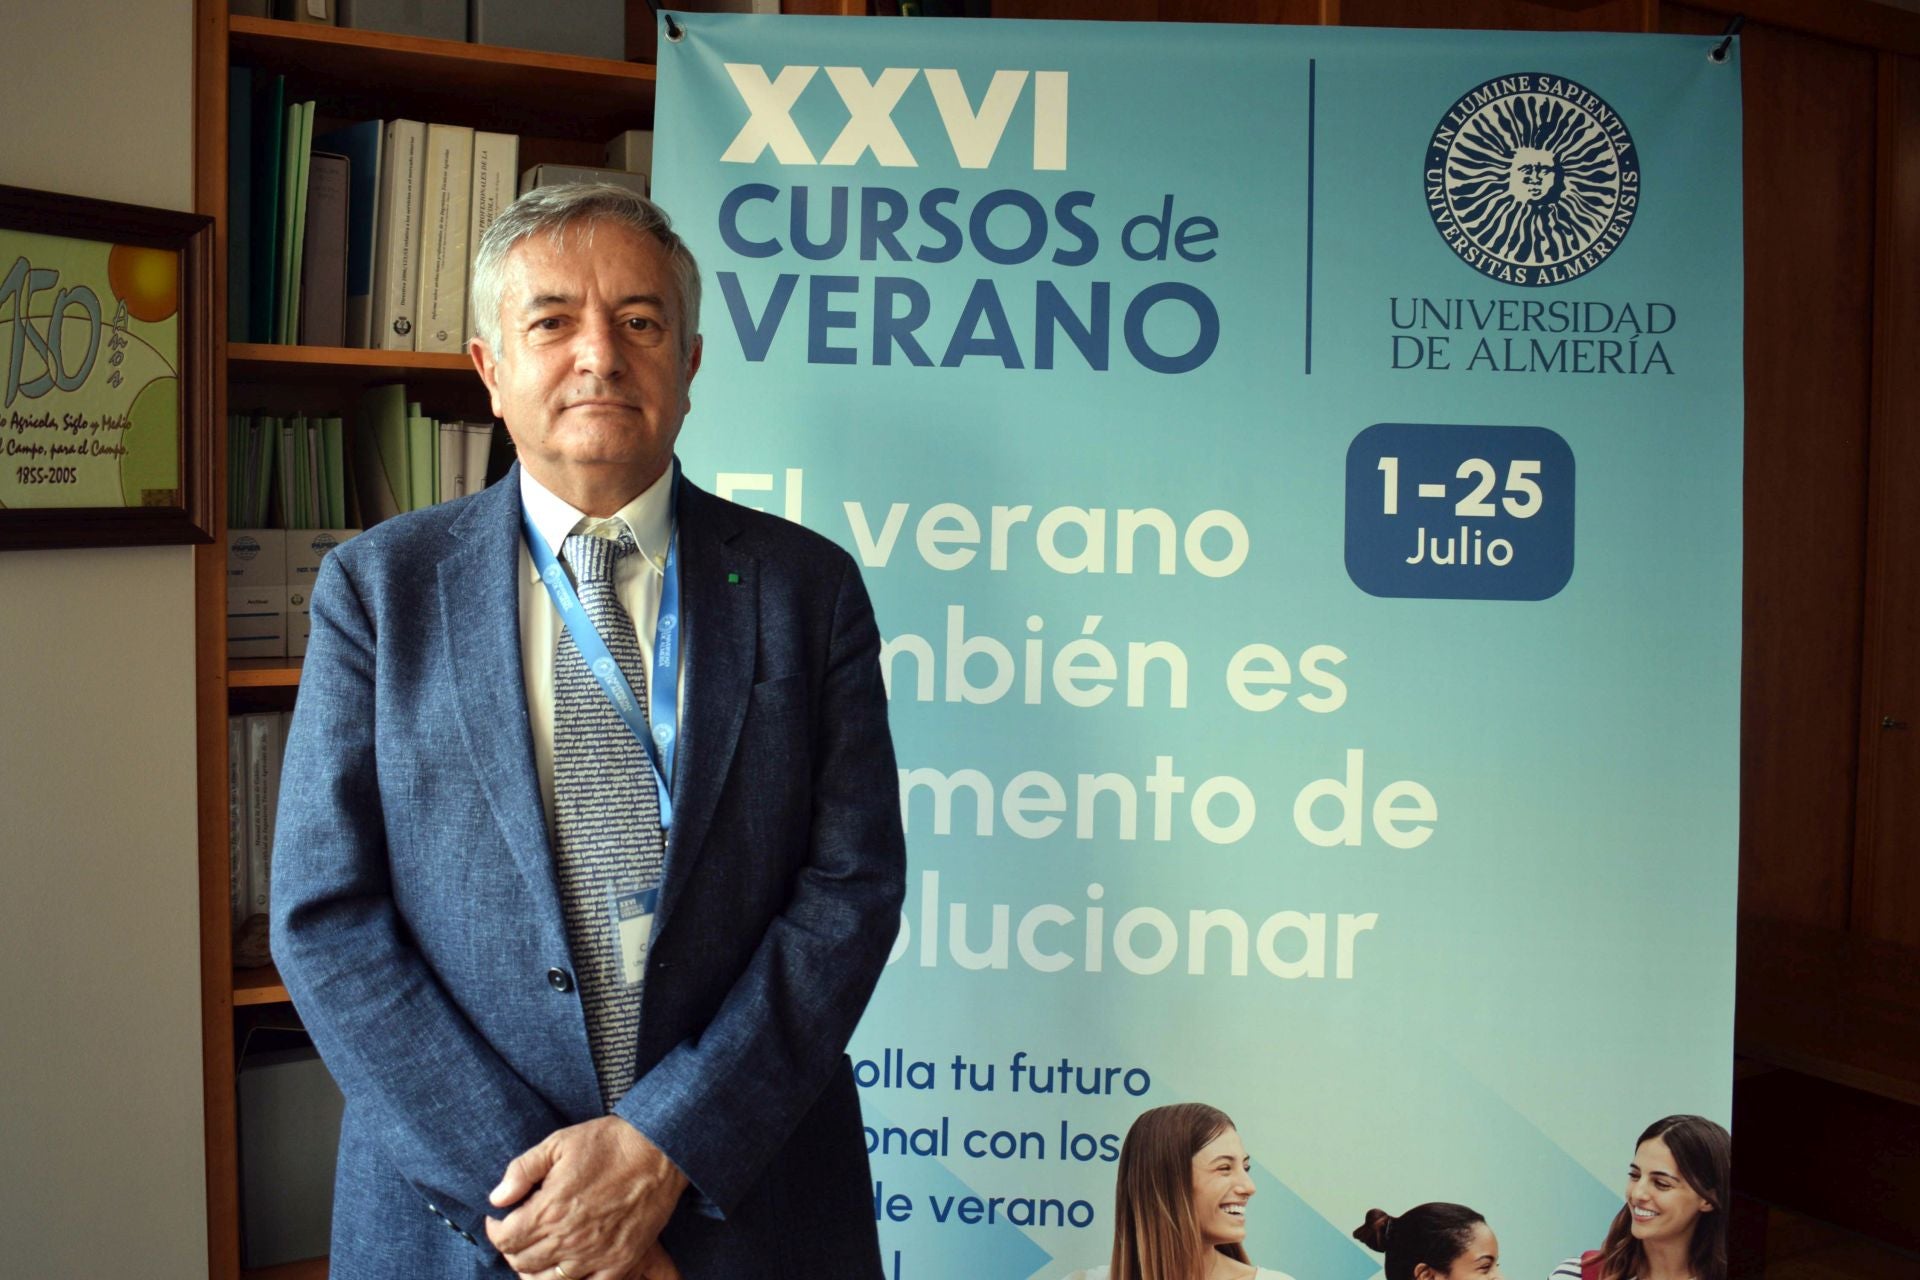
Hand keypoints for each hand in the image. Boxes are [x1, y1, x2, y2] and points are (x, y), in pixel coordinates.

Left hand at [485, 1116, 688, 1278]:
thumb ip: (522, 1170)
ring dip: (534, 1270)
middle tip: (518, 1233)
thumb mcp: (558, 1143)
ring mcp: (595, 1255)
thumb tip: (497, 1198)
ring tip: (537, 1253)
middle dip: (512, 1249)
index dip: (495, 1230)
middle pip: (522, 1262)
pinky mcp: (620, 1262)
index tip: (499, 1219)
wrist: (660, 1150)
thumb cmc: (608, 1143)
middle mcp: (569, 1239)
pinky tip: (567, 1267)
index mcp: (550, 1209)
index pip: (505, 1239)